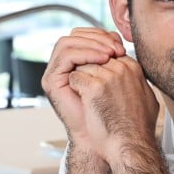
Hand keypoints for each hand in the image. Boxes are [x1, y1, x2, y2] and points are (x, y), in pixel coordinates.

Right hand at [42, 28, 126, 144]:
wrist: (103, 139)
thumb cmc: (112, 114)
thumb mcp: (116, 80)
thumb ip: (114, 59)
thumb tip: (122, 38)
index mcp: (76, 64)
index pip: (85, 36)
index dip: (103, 35)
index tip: (121, 46)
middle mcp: (63, 67)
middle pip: (75, 35)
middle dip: (98, 37)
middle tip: (117, 49)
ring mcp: (55, 73)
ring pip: (68, 41)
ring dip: (92, 44)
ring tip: (111, 54)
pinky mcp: (51, 81)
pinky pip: (66, 55)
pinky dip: (85, 53)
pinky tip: (103, 60)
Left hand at [67, 53, 160, 164]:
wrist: (130, 147)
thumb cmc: (137, 131)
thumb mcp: (147, 101)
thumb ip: (139, 85)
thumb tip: (136, 81)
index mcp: (134, 69)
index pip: (108, 57)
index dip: (100, 71)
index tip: (98, 86)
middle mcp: (122, 69)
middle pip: (94, 59)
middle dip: (89, 74)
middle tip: (88, 93)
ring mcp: (108, 77)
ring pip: (83, 67)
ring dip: (81, 81)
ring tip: (85, 99)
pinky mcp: (93, 87)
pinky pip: (75, 78)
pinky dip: (74, 89)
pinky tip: (82, 102)